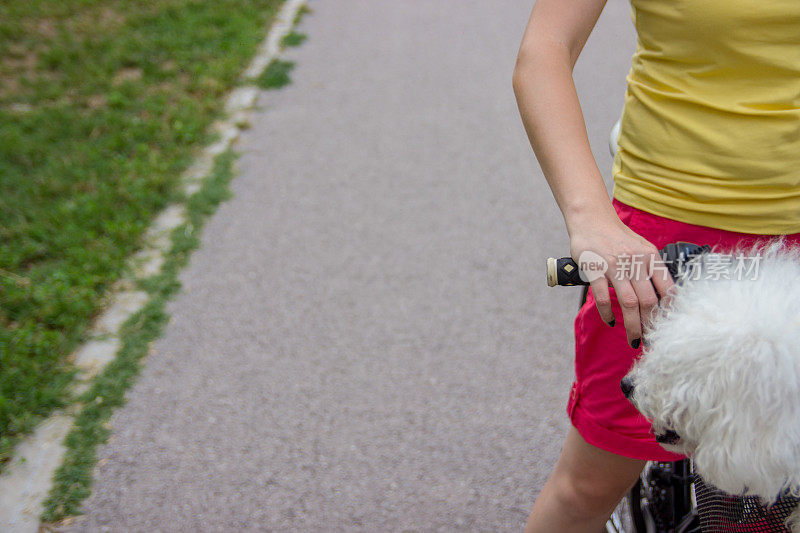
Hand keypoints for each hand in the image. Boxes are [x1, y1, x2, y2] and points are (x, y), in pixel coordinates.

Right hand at [568, 213, 672, 347]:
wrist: (592, 220)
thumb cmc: (617, 238)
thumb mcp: (641, 249)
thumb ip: (651, 270)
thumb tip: (663, 300)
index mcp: (651, 256)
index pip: (667, 288)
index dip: (669, 312)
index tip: (667, 327)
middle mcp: (635, 260)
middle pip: (648, 300)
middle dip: (650, 325)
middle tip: (649, 340)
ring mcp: (614, 264)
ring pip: (628, 302)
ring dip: (632, 325)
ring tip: (633, 339)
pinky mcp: (595, 268)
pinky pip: (603, 296)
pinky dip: (607, 312)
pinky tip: (610, 321)